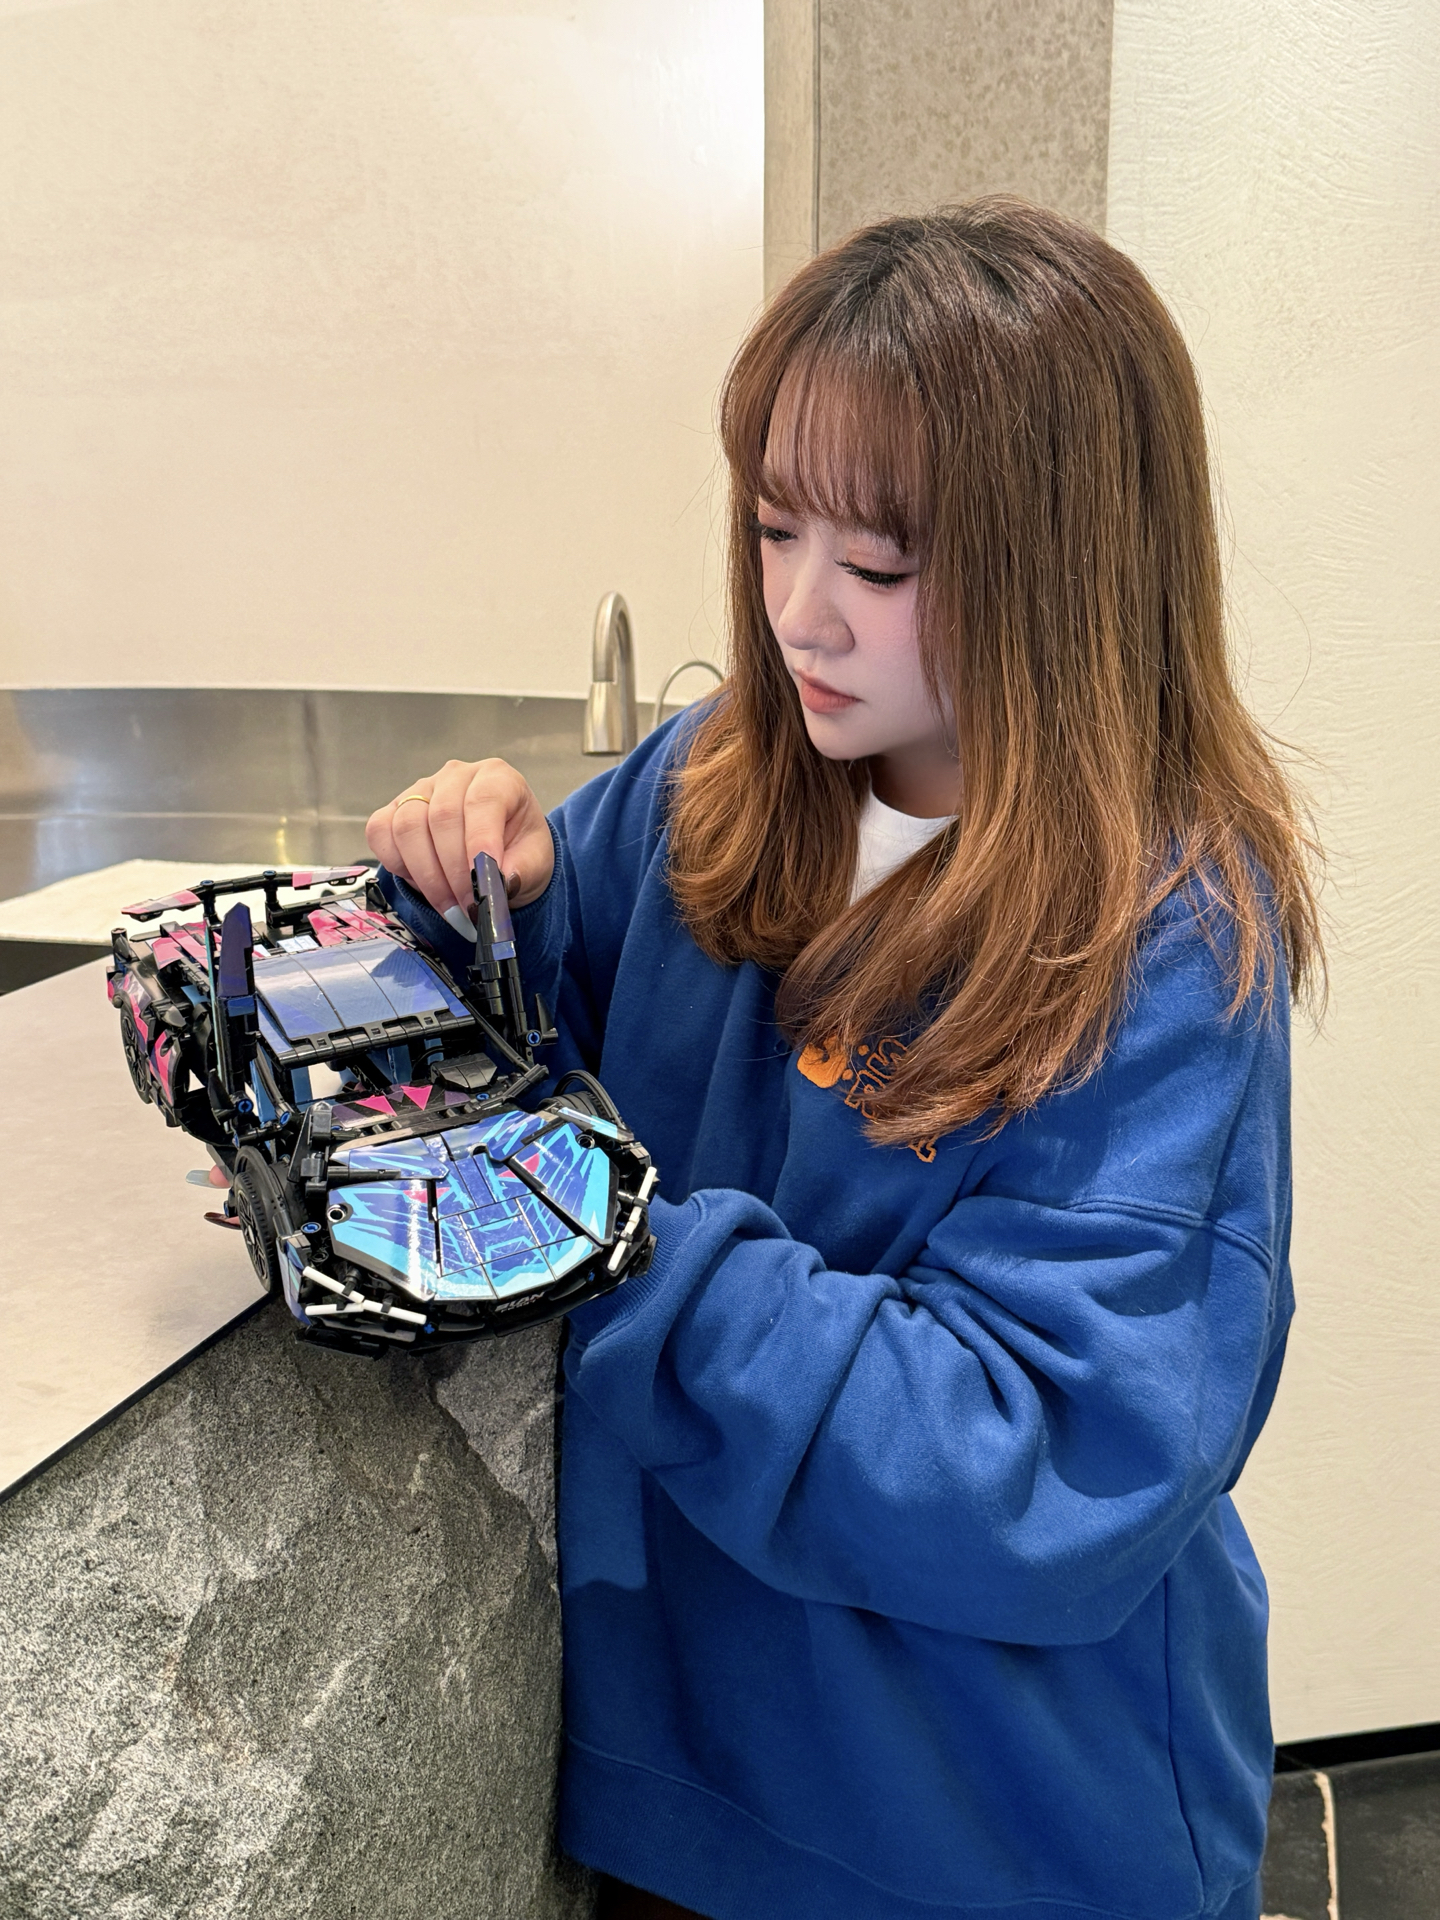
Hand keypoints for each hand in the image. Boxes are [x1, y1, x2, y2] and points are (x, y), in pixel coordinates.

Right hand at [365, 759, 554, 918]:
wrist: (498, 853)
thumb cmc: (517, 849)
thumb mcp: (535, 862)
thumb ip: (521, 871)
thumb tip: (499, 884)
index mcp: (497, 778)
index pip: (483, 801)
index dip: (479, 841)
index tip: (482, 881)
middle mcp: (456, 776)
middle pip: (442, 817)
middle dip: (453, 871)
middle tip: (467, 907)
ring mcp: (420, 790)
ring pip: (408, 826)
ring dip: (427, 875)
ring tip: (449, 906)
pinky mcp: (393, 810)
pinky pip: (381, 833)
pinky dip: (398, 865)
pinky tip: (422, 884)